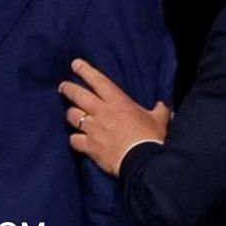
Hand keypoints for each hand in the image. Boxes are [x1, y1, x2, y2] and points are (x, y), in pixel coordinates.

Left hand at [60, 58, 169, 176]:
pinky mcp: (89, 146)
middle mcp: (101, 112)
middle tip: (63, 86)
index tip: (75, 64)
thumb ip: (159, 109)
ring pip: (72, 116)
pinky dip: (74, 139)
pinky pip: (74, 140)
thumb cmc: (151, 138)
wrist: (143, 161)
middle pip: (78, 95)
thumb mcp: (159, 120)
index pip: (98, 81)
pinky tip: (76, 140)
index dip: (85, 70)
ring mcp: (93, 129)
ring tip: (71, 115)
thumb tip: (163, 104)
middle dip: (68, 88)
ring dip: (71, 114)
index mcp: (118, 101)